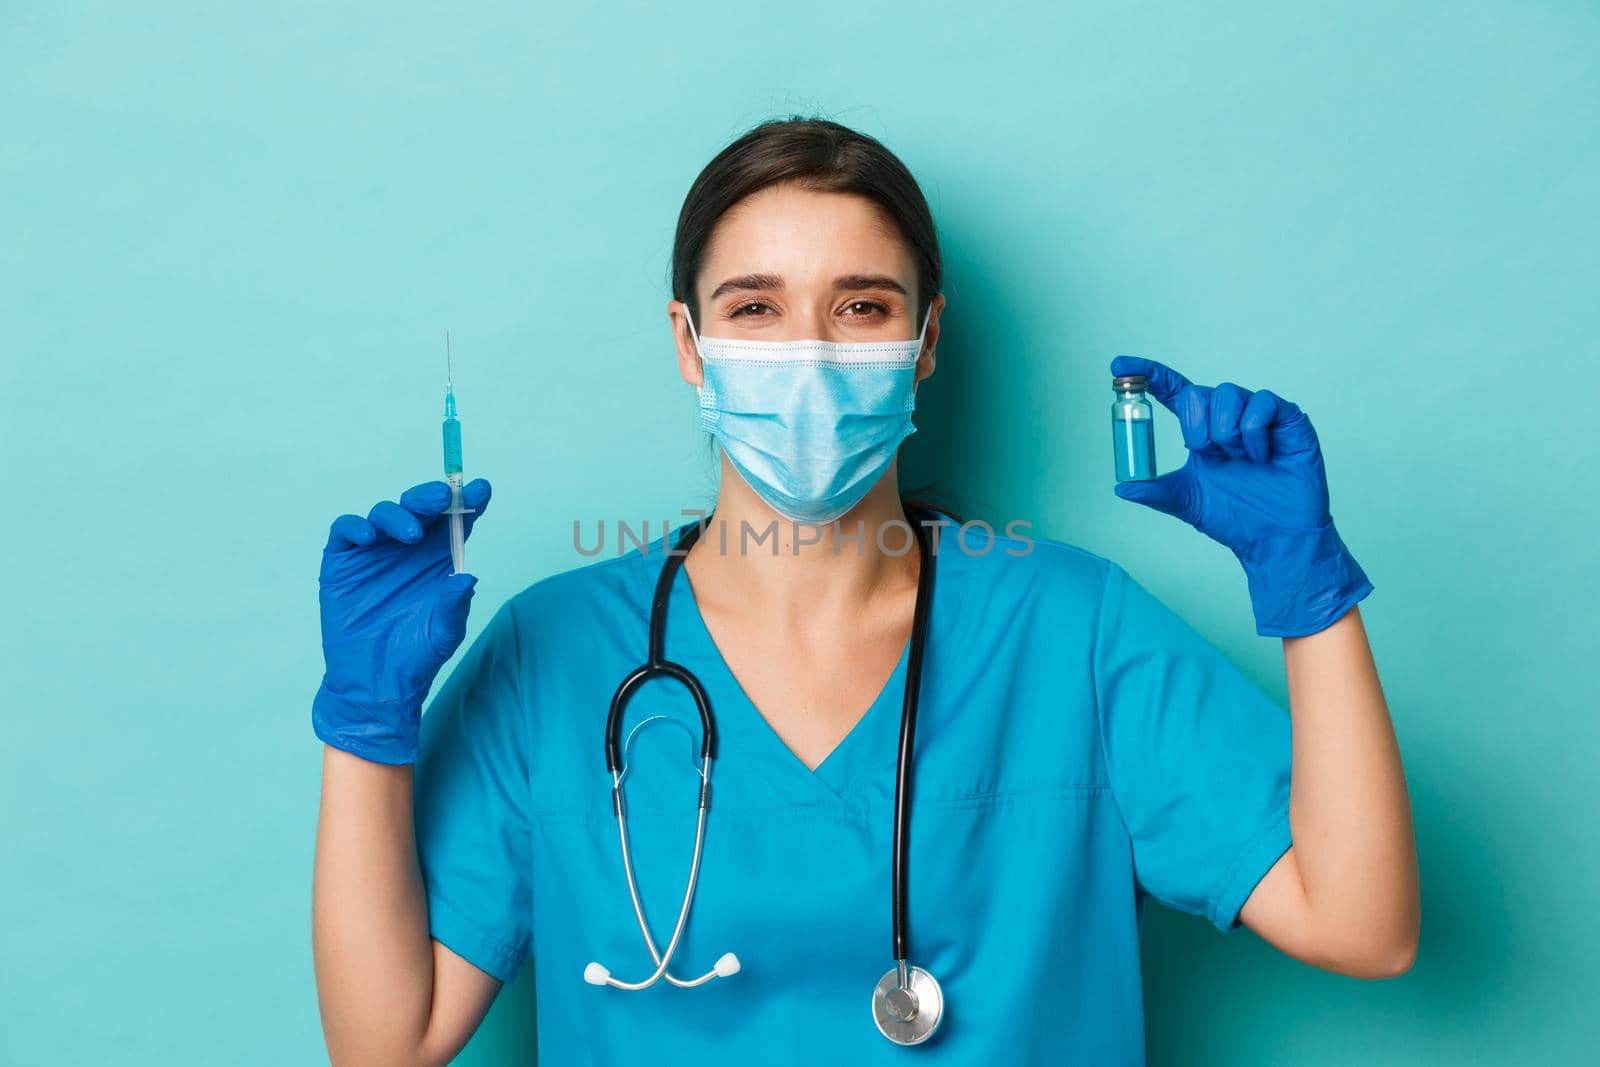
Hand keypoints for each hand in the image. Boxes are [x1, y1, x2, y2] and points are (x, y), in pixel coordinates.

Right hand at [312, 478, 492, 763]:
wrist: (374, 683)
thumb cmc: (416, 656)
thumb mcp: (444, 633)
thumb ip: (454, 605)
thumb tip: (468, 577)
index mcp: (438, 558)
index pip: (457, 521)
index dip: (470, 501)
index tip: (483, 488)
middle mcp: (408, 549)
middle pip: (421, 509)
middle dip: (433, 497)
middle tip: (444, 497)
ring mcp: (374, 552)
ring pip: (385, 513)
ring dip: (399, 514)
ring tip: (410, 534)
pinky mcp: (342, 562)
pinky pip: (346, 531)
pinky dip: (356, 527)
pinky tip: (370, 537)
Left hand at [1109, 356, 1371, 636]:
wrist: (1275, 538)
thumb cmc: (1235, 517)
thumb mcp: (1186, 502)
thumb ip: (1155, 491)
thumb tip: (1122, 486)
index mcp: (1201, 430)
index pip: (1172, 391)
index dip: (1147, 374)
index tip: (1118, 366)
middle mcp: (1227, 417)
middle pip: (1198, 392)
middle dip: (1195, 426)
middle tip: (1207, 454)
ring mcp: (1258, 415)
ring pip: (1227, 393)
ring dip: (1224, 431)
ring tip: (1237, 459)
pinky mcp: (1288, 418)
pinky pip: (1262, 403)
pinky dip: (1253, 433)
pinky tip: (1261, 457)